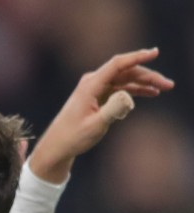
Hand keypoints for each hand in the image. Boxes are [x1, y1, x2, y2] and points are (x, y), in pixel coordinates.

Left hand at [28, 47, 173, 182]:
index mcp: (90, 86)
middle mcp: (92, 83)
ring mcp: (95, 88)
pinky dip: (135, 89)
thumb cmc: (73, 137)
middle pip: (125, 72)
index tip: (155, 53)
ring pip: (125, 80)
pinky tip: (150, 93)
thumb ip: (113, 109)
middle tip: (168, 84)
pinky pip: (120, 88)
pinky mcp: (97, 96)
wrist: (57, 146)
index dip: (137, 57)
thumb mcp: (95, 125)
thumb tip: (128, 97)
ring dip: (144, 83)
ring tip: (164, 88)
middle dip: (148, 76)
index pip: (117, 65)